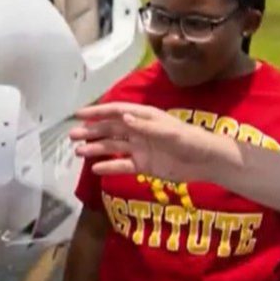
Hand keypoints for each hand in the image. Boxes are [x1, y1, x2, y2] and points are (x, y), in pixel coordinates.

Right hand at [70, 102, 229, 180]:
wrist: (207, 161)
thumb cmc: (191, 140)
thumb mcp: (170, 132)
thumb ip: (146, 126)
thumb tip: (123, 118)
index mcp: (145, 117)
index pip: (117, 112)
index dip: (98, 112)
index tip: (79, 115)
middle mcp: (140, 131)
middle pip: (111, 129)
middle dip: (92, 131)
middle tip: (72, 135)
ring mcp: (141, 148)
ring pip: (113, 147)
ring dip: (96, 148)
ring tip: (78, 152)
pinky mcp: (144, 165)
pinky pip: (123, 165)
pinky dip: (109, 166)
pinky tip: (95, 168)